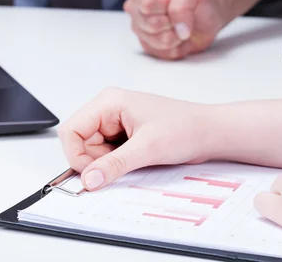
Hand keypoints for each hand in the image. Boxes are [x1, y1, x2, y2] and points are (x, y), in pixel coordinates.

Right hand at [57, 87, 213, 190]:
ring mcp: (116, 122)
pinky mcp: (124, 135)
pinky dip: (116, 163)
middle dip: (94, 160)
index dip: (76, 155)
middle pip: (80, 142)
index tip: (90, 174)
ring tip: (135, 159)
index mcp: (109, 102)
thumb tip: (88, 179)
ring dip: (107, 163)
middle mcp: (109, 109)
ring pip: (92, 151)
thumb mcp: (147, 149)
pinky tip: (136, 160)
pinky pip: (106, 154)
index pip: (72, 130)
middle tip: (119, 166)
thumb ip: (114, 164)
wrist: (209, 132)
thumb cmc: (185, 128)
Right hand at [124, 0, 225, 59]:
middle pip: (151, 24)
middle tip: (182, 15)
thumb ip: (182, 4)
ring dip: (177, 35)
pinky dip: (177, 46)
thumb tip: (178, 28)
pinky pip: (163, 53)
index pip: (147, 5)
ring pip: (157, 41)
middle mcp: (134, 8)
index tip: (179, 0)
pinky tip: (179, 36)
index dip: (169, 6)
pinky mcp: (148, 47)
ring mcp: (139, 29)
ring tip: (181, 26)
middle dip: (173, 22)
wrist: (205, 15)